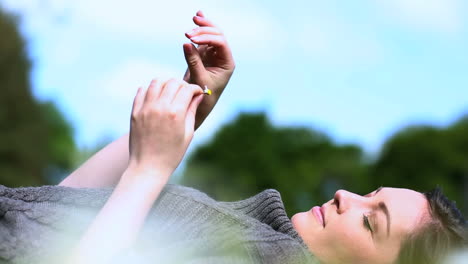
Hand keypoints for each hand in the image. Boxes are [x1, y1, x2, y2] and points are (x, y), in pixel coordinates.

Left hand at [128, 79, 203, 180]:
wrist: (148, 167)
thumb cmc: (172, 154)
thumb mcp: (188, 133)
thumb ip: (192, 111)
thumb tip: (198, 96)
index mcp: (176, 113)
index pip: (187, 89)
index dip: (195, 88)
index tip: (197, 92)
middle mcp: (160, 107)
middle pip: (172, 82)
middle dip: (182, 84)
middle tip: (185, 92)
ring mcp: (145, 109)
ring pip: (156, 82)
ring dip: (166, 83)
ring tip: (170, 91)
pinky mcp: (135, 112)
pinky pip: (141, 91)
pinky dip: (150, 89)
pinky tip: (156, 96)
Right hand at [183, 10, 234, 128]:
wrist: (199, 104)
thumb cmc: (203, 96)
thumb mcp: (198, 79)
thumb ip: (193, 61)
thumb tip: (186, 43)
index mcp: (227, 63)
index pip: (221, 44)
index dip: (208, 38)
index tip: (193, 38)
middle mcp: (222, 57)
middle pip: (217, 36)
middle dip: (205, 30)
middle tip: (190, 29)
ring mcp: (213, 54)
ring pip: (211, 35)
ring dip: (202, 27)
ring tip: (195, 18)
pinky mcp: (204, 54)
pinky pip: (202, 39)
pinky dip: (199, 29)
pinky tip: (197, 17)